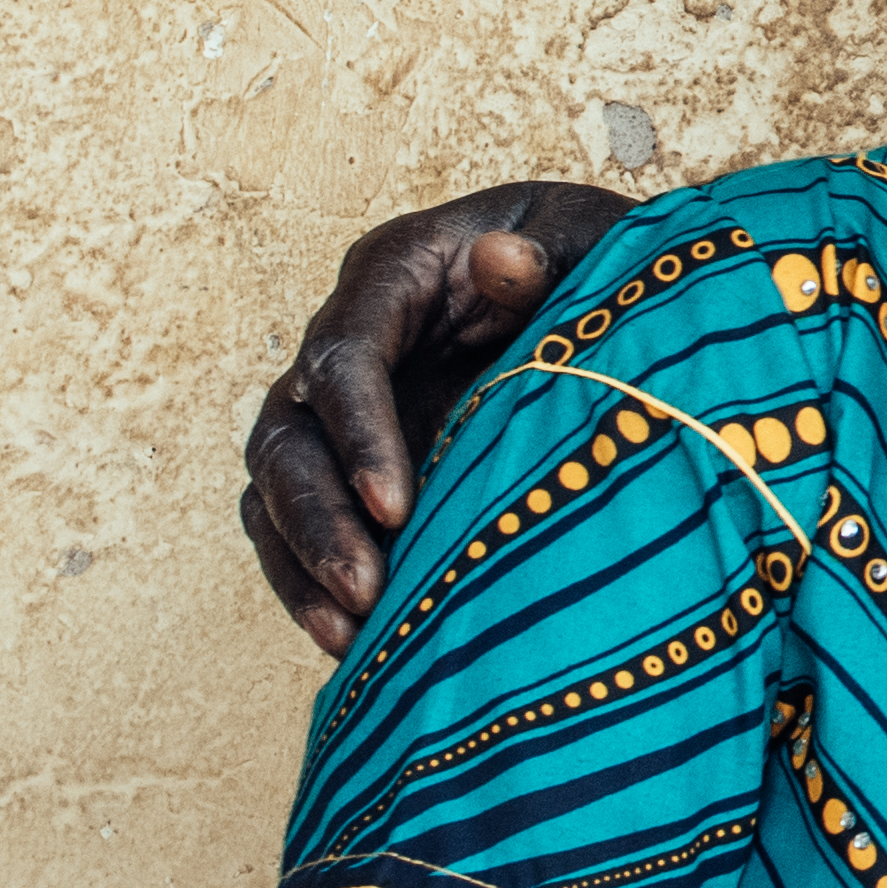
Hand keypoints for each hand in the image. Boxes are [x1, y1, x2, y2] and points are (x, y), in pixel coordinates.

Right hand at [239, 180, 640, 650]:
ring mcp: (338, 408)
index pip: (343, 354)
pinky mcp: (349, 465)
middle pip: (289, 433)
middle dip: (319, 518)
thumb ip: (553, 253)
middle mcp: (347, 339)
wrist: (608, 296)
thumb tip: (502, 258)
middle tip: (366, 592)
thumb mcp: (593, 240)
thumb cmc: (598, 257)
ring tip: (350, 636)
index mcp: (394, 273)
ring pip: (278, 489)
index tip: (397, 507)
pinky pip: (298, 527)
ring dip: (307, 564)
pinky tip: (350, 646)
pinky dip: (312, 583)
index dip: (359, 432)